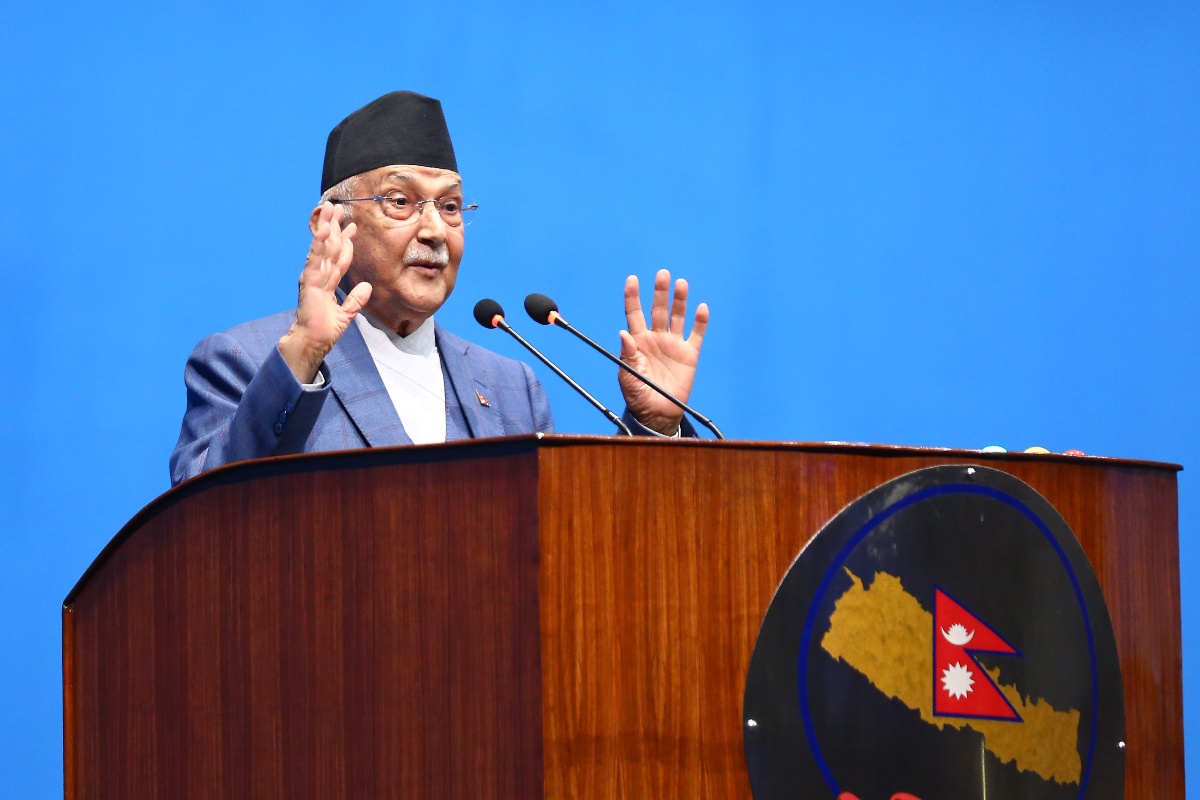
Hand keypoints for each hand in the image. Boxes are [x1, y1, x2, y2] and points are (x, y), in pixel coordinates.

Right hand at [278, 203, 371, 382]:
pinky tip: (324, 230)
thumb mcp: (347, 314)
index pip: (339, 258)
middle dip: (335, 228)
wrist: (314, 341)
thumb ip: (356, 300)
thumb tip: (367, 286)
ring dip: (327, 228)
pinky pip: (316, 259)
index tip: (353, 227)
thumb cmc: (326, 330)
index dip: (346, 242)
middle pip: (329, 247)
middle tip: (339, 209)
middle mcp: (320, 276)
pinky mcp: (309, 281)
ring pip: (322, 248)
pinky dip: (319, 244)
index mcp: (328, 283)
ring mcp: (313, 277)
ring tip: (330, 211)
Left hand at [619, 269, 708, 434]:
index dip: (633, 296)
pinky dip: (700, 321)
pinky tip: (701, 308)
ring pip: (677, 317)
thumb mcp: (628, 377)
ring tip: (681, 284)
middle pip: (658, 309)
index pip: (634, 313)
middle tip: (662, 274)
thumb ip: (626, 355)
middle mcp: (656, 338)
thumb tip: (623, 333)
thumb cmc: (638, 396)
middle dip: (660, 292)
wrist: (658, 414)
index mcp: (638, 341)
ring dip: (679, 300)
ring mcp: (673, 344)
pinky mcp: (689, 354)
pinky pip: (696, 334)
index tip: (632, 279)